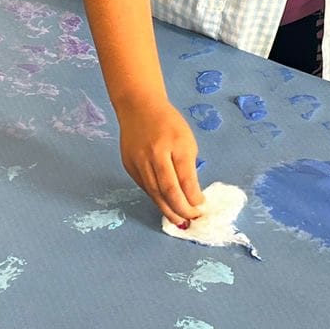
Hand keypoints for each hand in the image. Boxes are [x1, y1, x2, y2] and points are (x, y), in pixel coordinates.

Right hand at [117, 94, 203, 225]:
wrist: (138, 107)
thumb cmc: (168, 123)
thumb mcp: (186, 140)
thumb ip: (187, 167)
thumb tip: (191, 195)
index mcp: (175, 145)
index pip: (185, 179)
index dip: (194, 198)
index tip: (201, 206)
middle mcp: (155, 154)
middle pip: (168, 190)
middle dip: (181, 209)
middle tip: (190, 220)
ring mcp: (138, 161)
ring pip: (154, 192)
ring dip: (167, 210)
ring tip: (178, 221)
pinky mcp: (128, 166)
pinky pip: (144, 186)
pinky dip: (156, 198)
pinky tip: (164, 205)